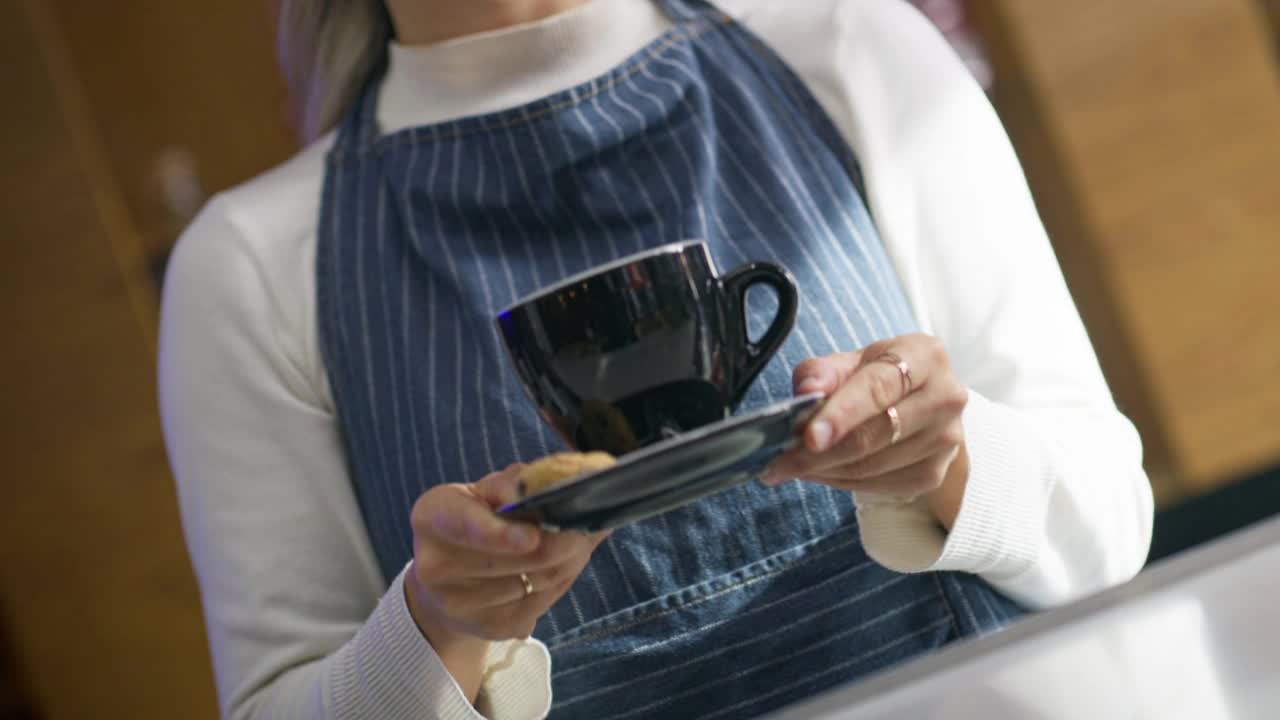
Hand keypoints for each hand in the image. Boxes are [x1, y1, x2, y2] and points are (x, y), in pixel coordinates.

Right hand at [404, 464, 608, 697]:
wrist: (448, 578)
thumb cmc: (477, 518)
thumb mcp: (486, 491)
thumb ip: (520, 484)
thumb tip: (568, 485)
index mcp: (432, 516)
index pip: (466, 522)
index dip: (500, 533)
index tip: (532, 536)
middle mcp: (436, 565)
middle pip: (521, 556)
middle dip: (565, 538)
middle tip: (592, 521)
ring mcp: (461, 604)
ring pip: (541, 578)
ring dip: (573, 556)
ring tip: (583, 537)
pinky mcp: (490, 628)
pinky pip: (544, 602)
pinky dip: (565, 578)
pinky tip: (568, 563)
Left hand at [765, 333, 968, 525]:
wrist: (922, 401)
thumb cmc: (880, 376)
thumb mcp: (851, 361)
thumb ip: (823, 371)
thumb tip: (806, 390)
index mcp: (924, 356)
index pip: (877, 389)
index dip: (840, 415)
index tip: (807, 436)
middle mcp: (945, 397)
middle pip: (875, 435)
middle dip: (820, 453)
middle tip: (779, 463)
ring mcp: (945, 440)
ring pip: (873, 467)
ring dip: (825, 471)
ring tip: (794, 464)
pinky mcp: (934, 473)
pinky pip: (878, 486)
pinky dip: (842, 482)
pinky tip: (822, 471)